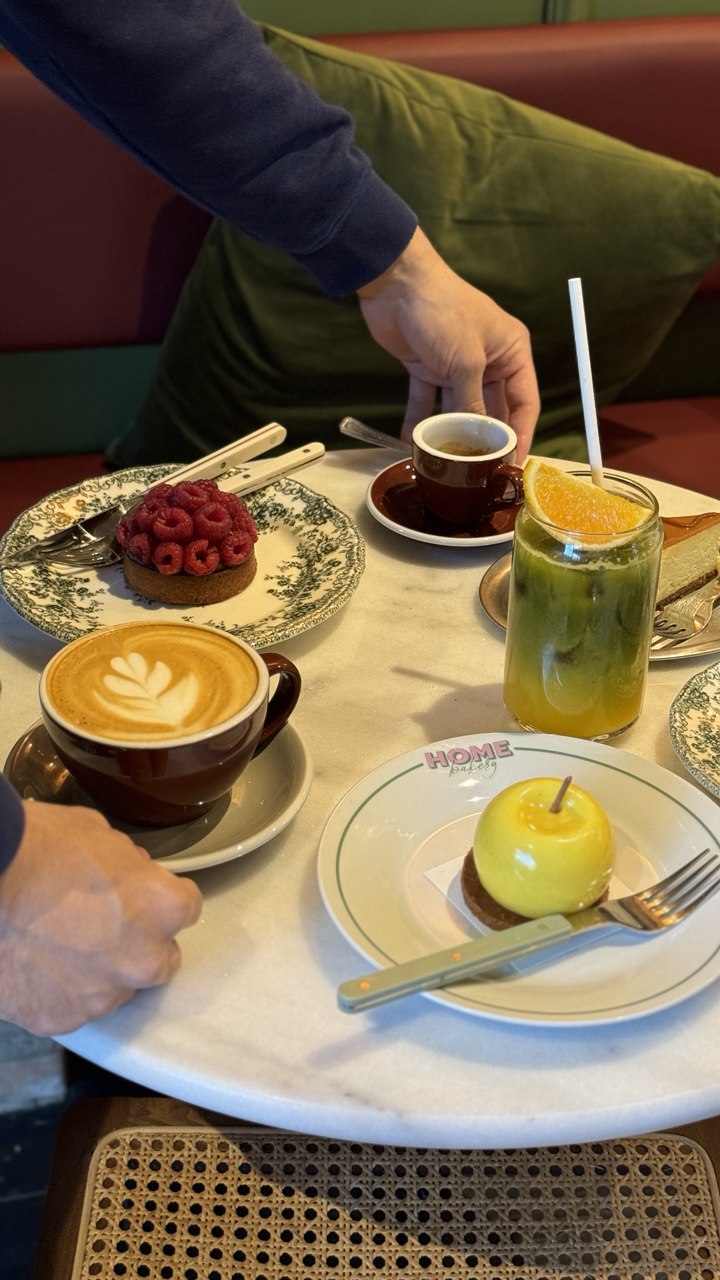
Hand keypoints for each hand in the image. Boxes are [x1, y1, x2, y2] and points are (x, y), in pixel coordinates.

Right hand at [0, 801, 201, 1034]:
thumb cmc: (39, 848)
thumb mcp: (99, 835)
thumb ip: (129, 864)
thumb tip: (132, 876)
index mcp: (163, 908)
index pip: (188, 908)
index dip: (161, 898)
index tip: (143, 895)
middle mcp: (143, 960)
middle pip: (160, 958)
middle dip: (139, 943)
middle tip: (102, 924)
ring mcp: (103, 996)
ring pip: (116, 987)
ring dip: (100, 970)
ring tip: (60, 944)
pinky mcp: (63, 1020)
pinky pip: (73, 1006)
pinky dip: (61, 991)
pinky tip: (38, 964)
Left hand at [357, 227, 539, 461]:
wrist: (395, 282)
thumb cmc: (443, 311)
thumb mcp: (465, 362)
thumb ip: (473, 404)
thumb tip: (477, 440)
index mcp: (511, 352)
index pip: (525, 402)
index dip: (521, 435)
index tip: (514, 465)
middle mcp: (489, 360)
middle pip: (493, 409)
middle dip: (485, 439)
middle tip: (481, 472)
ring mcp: (457, 366)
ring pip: (460, 409)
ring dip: (452, 433)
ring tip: (449, 464)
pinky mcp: (428, 367)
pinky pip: (428, 402)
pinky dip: (421, 420)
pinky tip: (414, 444)